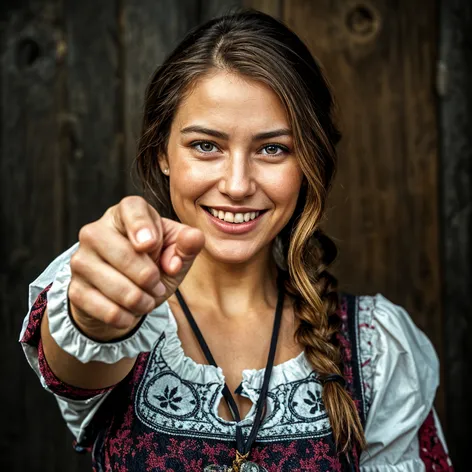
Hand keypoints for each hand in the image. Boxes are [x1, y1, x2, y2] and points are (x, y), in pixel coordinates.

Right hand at [68, 196, 204, 340]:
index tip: (151, 245)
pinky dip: (125, 316)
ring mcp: (81, 259)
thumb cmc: (154, 265)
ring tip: (147, 299)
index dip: (141, 225)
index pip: (132, 208)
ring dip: (141, 300)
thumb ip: (187, 245)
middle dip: (150, 278)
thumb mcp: (175, 254)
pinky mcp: (74, 288)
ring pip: (116, 286)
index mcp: (125, 214)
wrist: (124, 297)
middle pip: (125, 254)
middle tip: (158, 286)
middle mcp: (96, 231)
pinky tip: (130, 313)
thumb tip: (194, 238)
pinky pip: (105, 309)